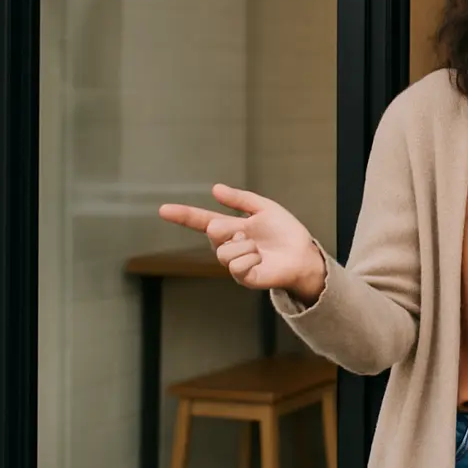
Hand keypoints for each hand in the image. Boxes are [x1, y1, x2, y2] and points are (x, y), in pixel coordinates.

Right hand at [158, 184, 325, 303]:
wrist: (304, 254)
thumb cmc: (286, 232)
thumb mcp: (264, 208)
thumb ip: (240, 199)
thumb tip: (215, 189)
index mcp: (232, 227)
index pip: (201, 221)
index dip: (183, 215)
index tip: (163, 209)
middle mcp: (229, 245)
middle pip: (212, 232)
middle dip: (230, 229)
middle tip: (249, 233)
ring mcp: (235, 263)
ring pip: (224, 251)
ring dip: (244, 246)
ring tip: (258, 247)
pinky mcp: (243, 278)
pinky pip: (236, 267)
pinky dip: (250, 259)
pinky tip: (259, 259)